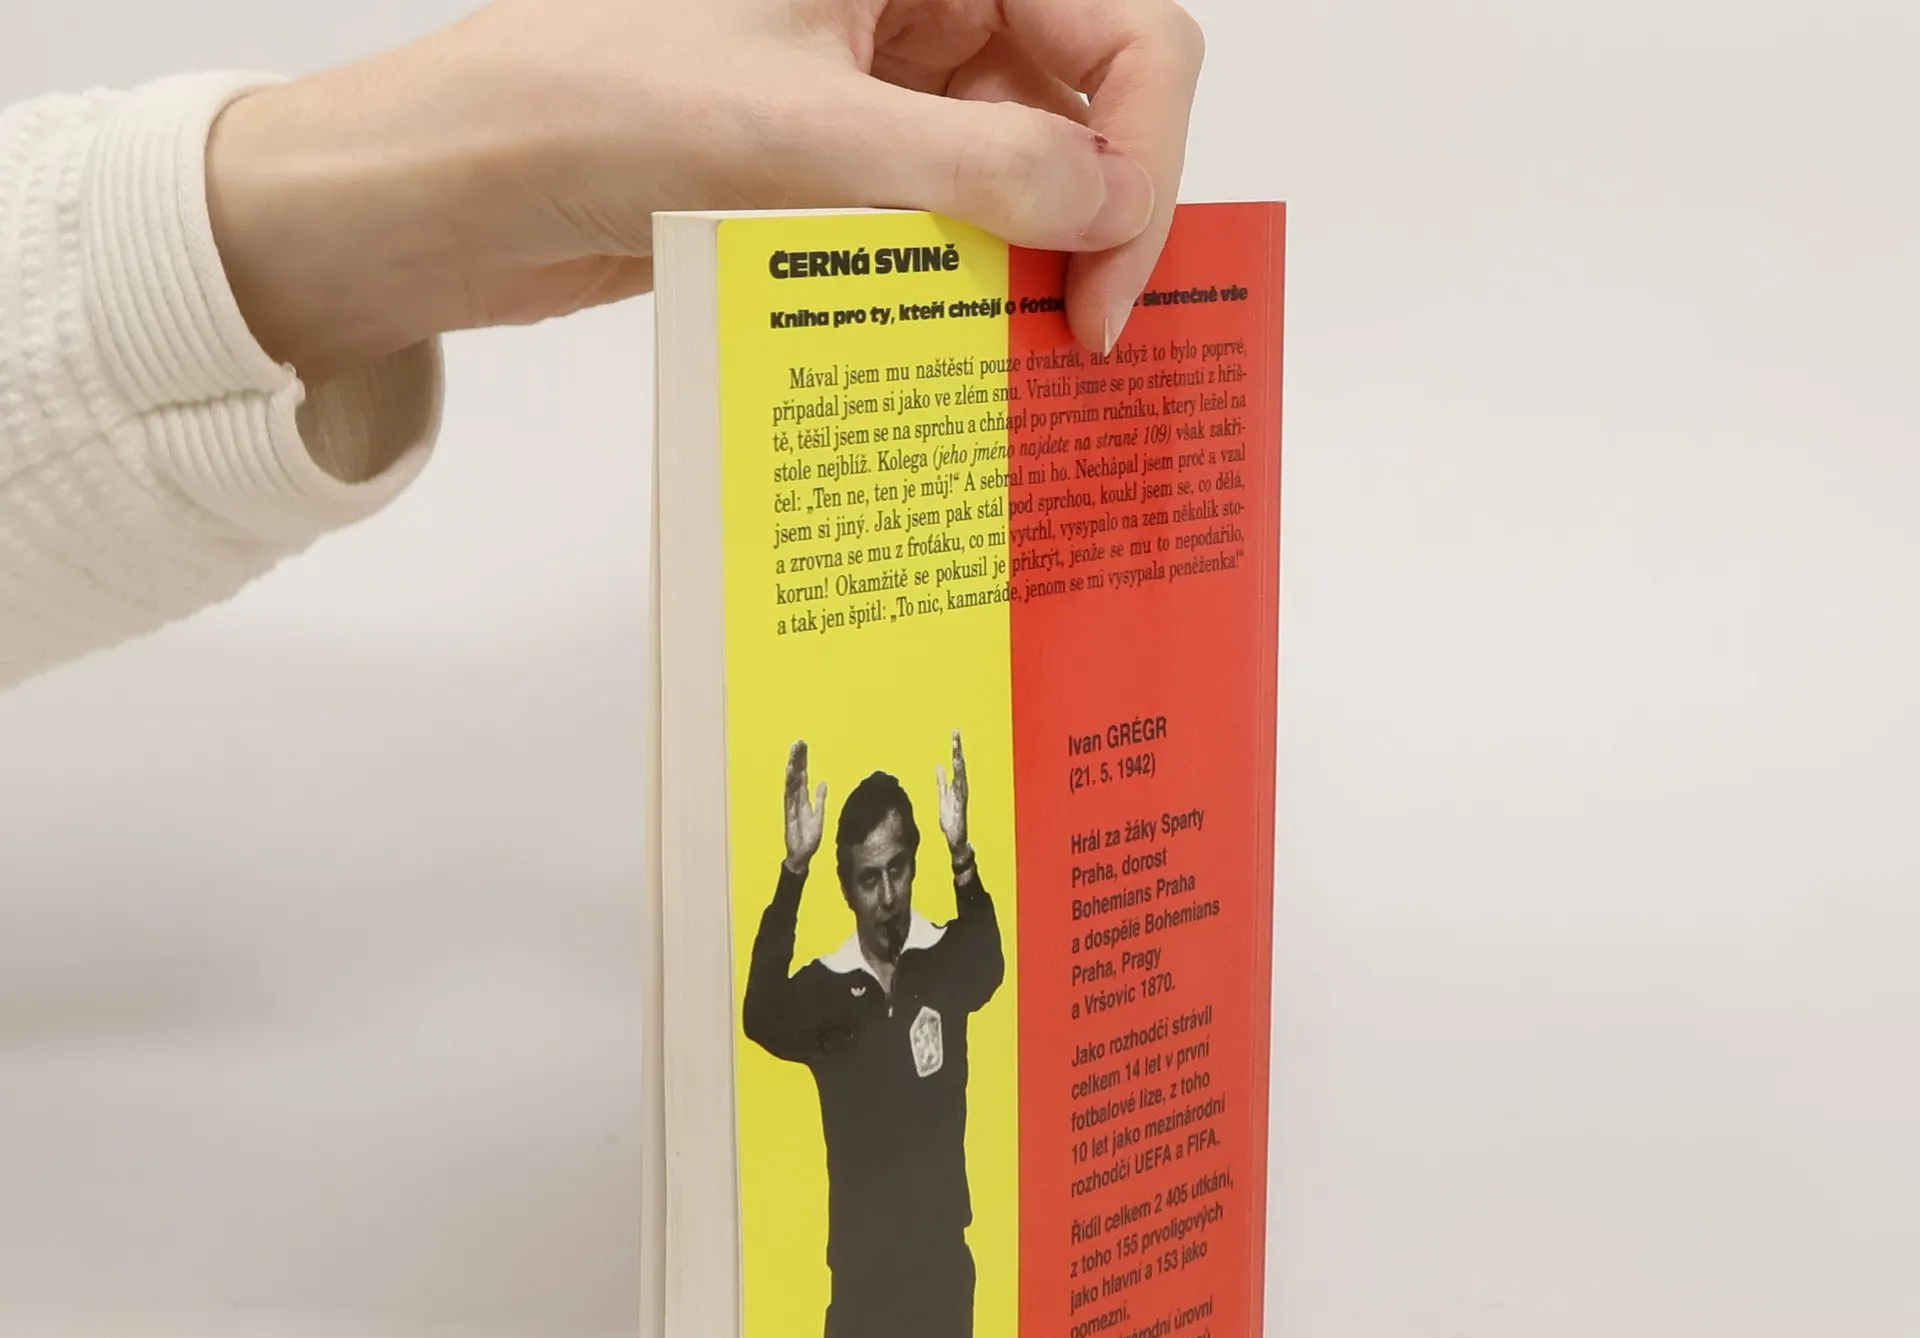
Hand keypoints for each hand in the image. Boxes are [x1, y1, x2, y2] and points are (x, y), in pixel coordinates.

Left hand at [205, 0, 1202, 384]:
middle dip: (1103, 217)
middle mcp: (923, 1)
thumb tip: (1109, 208)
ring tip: (1030, 365)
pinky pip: (959, 220)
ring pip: (1032, 172)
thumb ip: (972, 167)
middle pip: (1092, 102)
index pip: (1124, 30)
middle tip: (1081, 342)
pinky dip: (979, 284)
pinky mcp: (855, 166)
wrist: (466, 186)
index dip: (1143, 155)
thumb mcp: (800, 133)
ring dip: (1043, 263)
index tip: (1108, 279)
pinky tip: (973, 348)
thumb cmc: (594, 105)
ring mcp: (893, 86)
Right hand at [784, 740, 827, 872]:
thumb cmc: (809, 837)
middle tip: (799, 742)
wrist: (801, 854)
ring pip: (792, 780)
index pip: (803, 775)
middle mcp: (796, 798)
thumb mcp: (819, 815)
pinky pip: (790, 793)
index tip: (803, 746)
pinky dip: (790, 781)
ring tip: (795, 751)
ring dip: (793, 765)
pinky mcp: (789, 810)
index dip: (803, 761)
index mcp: (804, 798)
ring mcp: (791, 804)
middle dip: (798, 758)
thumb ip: (820, 799)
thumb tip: (824, 782)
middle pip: (797, 774)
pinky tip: (792, 770)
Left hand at [935, 728, 969, 857]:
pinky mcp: (960, 802)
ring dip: (958, 758)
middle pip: (960, 763)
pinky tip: (956, 765)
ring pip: (961, 772)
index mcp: (957, 785)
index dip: (956, 748)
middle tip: (956, 732)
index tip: (955, 733)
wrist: (957, 838)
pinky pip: (959, 785)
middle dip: (958, 748)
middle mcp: (962, 787)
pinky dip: (959, 775)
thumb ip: (941, 781)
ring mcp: (962, 794)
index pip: (957, 763)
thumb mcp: (943, 796)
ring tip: (956, 744)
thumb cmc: (951, 819)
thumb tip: (939, 766)